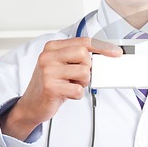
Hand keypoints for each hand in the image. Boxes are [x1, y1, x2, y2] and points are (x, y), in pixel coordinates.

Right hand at [0, 37, 121, 140]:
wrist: (31, 105)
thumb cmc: (50, 84)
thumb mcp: (61, 65)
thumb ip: (77, 57)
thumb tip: (104, 55)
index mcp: (52, 47)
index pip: (83, 41)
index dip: (102, 46)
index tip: (116, 52)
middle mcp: (48, 56)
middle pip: (84, 54)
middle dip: (87, 67)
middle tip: (77, 76)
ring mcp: (48, 71)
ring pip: (84, 72)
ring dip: (82, 83)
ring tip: (70, 85)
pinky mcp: (51, 87)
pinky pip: (78, 90)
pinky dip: (77, 95)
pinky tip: (66, 94)